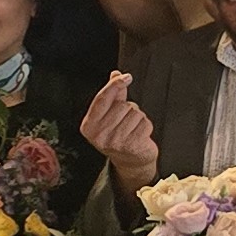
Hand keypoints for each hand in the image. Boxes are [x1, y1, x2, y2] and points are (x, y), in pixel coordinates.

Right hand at [81, 73, 157, 194]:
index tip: (126, 77)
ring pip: (135, 113)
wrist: (130, 161)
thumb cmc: (118, 133)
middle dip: (128, 109)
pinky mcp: (132, 146)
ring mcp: (115, 142)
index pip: (102, 99)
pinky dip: (146, 126)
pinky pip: (146, 123)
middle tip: (125, 121)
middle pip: (122, 106)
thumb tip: (116, 74)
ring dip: (138, 118)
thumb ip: (113, 94)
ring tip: (132, 129)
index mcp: (89, 126)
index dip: (114, 85)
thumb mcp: (110, 114)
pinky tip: (140, 135)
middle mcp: (99, 135)